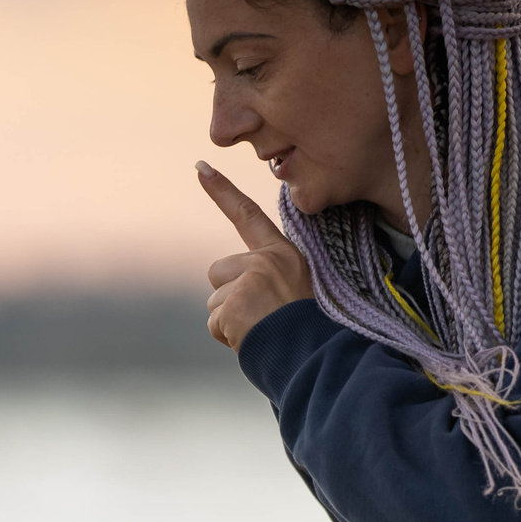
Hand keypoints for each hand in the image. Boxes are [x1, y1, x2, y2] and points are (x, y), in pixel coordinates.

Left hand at [199, 161, 313, 349]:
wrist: (320, 355)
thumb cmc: (310, 330)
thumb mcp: (295, 293)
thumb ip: (266, 282)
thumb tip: (234, 298)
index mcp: (283, 254)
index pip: (248, 215)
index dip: (222, 190)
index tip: (200, 166)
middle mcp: (264, 260)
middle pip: (218, 272)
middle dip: (229, 298)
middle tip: (263, 316)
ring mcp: (249, 279)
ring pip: (214, 301)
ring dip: (230, 321)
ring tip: (263, 328)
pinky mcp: (234, 302)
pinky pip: (214, 324)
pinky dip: (227, 337)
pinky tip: (253, 338)